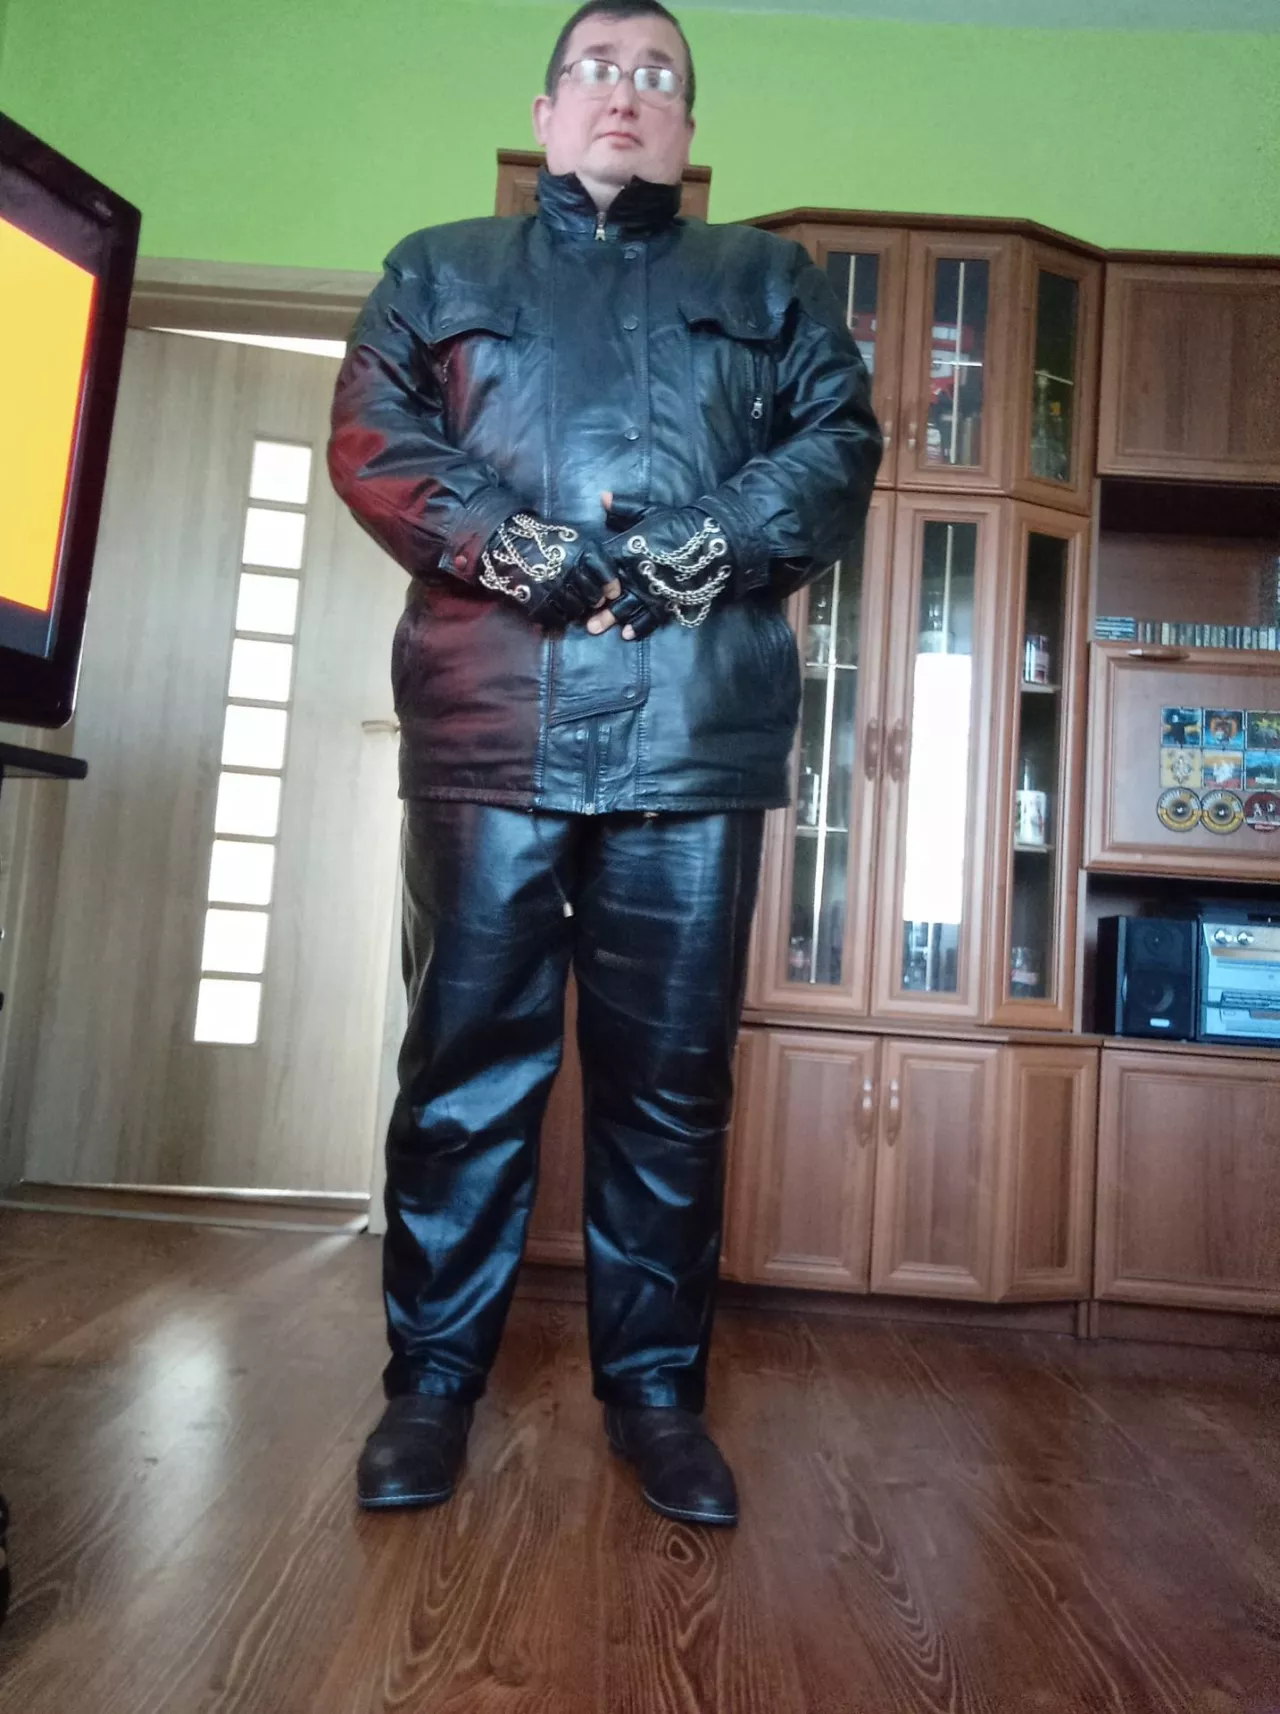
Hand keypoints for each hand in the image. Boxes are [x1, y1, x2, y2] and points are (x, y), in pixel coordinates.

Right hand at [477, 512, 612, 626]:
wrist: (509, 540)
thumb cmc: (547, 539)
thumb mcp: (576, 537)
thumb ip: (594, 556)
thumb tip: (612, 580)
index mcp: (584, 551)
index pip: (607, 576)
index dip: (612, 588)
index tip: (611, 592)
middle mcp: (570, 569)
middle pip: (594, 598)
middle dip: (594, 600)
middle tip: (588, 598)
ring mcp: (553, 586)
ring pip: (576, 610)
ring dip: (576, 609)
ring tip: (570, 600)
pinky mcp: (537, 600)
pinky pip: (555, 618)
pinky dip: (558, 616)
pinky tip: (555, 607)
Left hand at [593, 493, 735, 638]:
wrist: (712, 539)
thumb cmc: (678, 523)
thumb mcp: (649, 511)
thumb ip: (624, 508)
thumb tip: (602, 497)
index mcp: (626, 550)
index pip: (600, 566)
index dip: (590, 577)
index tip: (581, 585)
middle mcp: (634, 573)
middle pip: (609, 594)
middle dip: (596, 607)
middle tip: (584, 618)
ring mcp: (650, 591)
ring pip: (625, 609)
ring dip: (610, 619)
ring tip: (596, 629)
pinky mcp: (666, 603)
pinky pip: (649, 619)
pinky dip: (638, 628)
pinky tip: (627, 635)